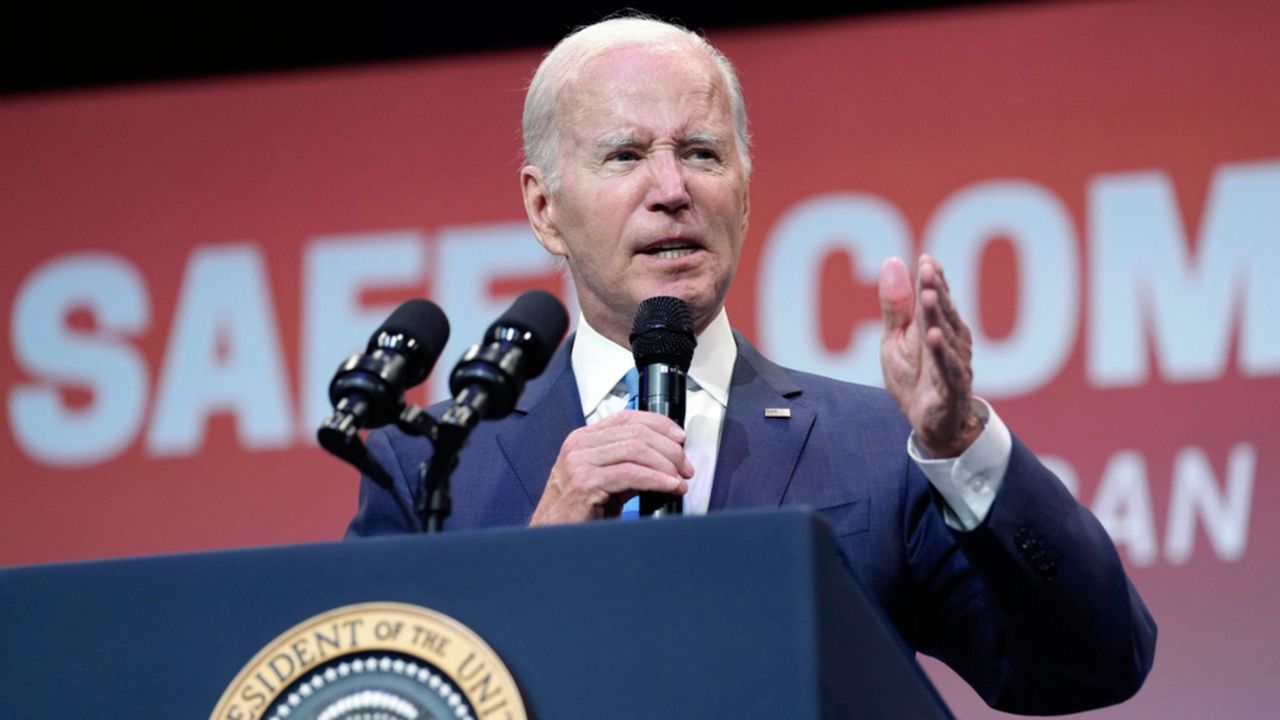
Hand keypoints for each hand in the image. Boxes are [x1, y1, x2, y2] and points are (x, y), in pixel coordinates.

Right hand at [529, 410, 692, 525]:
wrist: (554, 537)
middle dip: (670, 449)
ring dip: (666, 465)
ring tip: (680, 480)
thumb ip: (630, 464)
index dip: (660, 424)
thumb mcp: (606, 480)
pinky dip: (657, 479)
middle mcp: (580, 444)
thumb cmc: (577, 512)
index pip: (628, 417)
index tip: (680, 439)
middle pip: (637, 433)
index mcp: (584, 438)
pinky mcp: (585, 482)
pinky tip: (669, 487)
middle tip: (686, 467)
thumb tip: (666, 460)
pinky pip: (631, 474)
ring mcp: (580, 462)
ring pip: (636, 450)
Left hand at [878, 254, 980, 457]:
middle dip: (936, 290)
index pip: (936, 297)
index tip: (926, 259)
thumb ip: (896, 305)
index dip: (932, 279)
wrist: (928, 423)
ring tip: (930, 296)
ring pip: (946, 336)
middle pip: (943, 311)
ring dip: (938, 316)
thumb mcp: (896, 339)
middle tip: (928, 269)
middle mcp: (952, 340)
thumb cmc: (914, 377)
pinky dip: (941, 353)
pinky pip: (948, 368)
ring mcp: (955, 362)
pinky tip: (933, 336)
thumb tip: (892, 261)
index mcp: (938, 325)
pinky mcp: (953, 387)